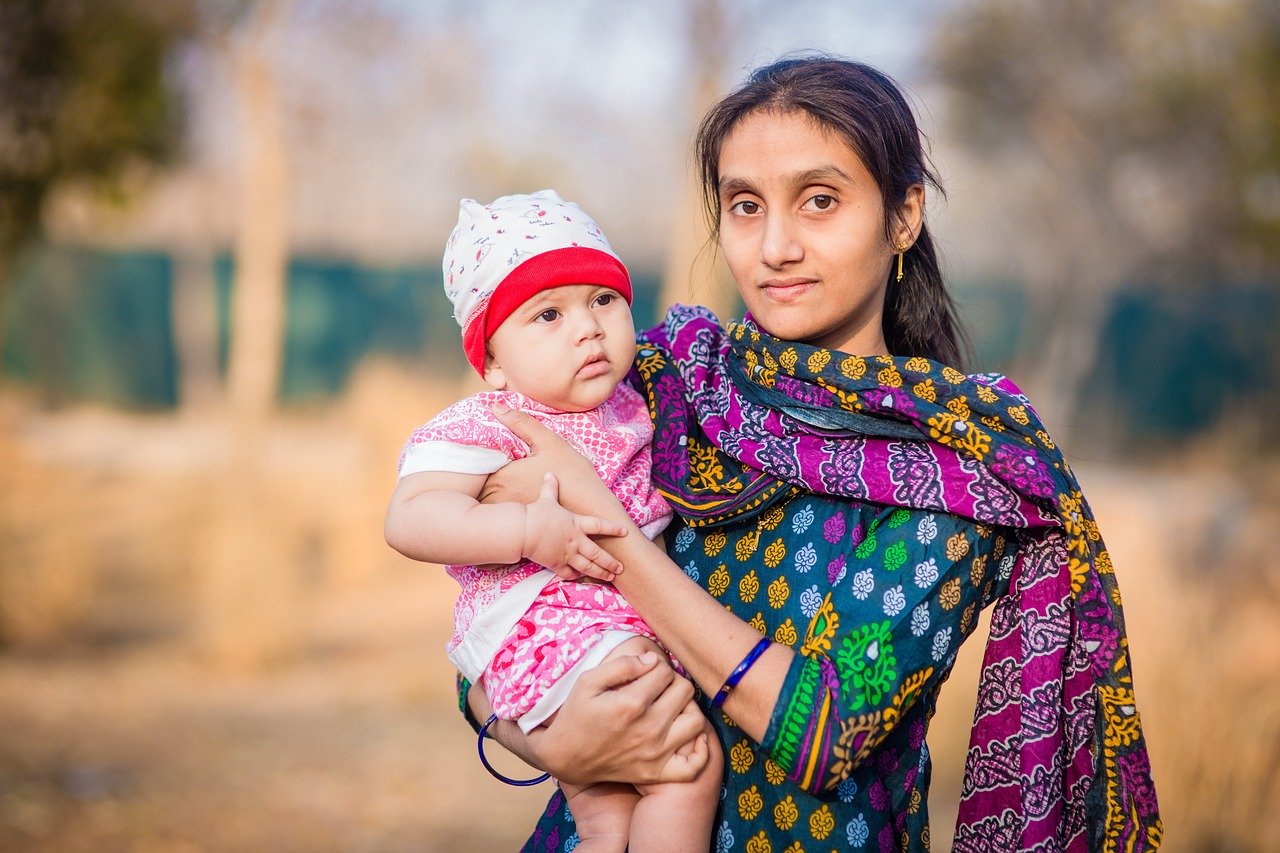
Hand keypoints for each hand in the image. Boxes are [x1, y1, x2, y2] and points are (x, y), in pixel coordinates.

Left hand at [484, 403, 629, 524]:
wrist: (593, 512)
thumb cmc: (574, 476)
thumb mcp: (550, 443)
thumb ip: (522, 423)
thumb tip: (495, 406)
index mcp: (502, 477)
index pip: (471, 467)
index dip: (470, 458)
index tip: (470, 448)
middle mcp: (499, 499)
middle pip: (473, 486)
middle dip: (472, 476)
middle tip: (472, 464)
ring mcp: (507, 516)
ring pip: (483, 500)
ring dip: (482, 491)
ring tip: (485, 481)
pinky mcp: (517, 526)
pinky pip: (495, 514)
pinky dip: (494, 504)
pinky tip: (507, 496)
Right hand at [524, 473, 626, 580]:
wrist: (523, 531)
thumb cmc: (536, 514)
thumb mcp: (546, 499)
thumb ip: (550, 488)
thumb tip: (550, 474)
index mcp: (576, 524)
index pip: (599, 526)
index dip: (613, 528)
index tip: (625, 532)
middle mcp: (576, 541)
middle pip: (598, 554)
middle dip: (611, 562)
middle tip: (620, 568)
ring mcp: (567, 554)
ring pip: (588, 567)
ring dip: (600, 572)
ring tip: (610, 577)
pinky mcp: (556, 564)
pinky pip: (570, 573)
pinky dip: (576, 576)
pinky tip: (580, 576)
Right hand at [525, 651, 710, 786]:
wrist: (565, 757)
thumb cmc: (576, 715)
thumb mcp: (588, 680)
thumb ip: (622, 664)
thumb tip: (652, 660)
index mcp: (632, 703)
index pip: (664, 671)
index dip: (656, 666)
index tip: (645, 672)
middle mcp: (649, 728)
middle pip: (685, 690)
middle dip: (673, 682)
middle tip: (658, 687)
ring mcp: (656, 753)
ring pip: (696, 721)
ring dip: (688, 709)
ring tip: (673, 707)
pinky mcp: (657, 772)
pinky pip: (694, 765)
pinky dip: (699, 750)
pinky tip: (689, 736)